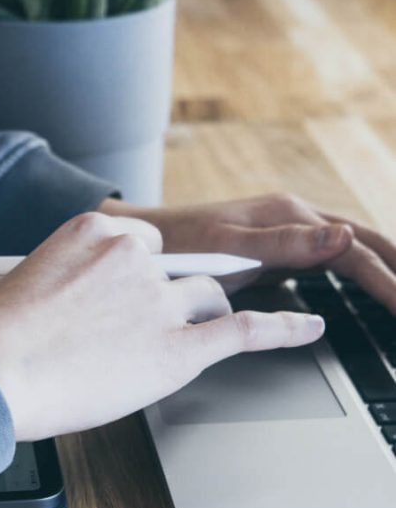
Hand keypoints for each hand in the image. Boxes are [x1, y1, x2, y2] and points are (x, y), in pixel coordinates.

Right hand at [0, 212, 323, 440]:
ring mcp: (159, 301)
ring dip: (200, 315)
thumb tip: (83, 292)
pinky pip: (244, 329)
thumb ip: (72, 273)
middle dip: (174, 293)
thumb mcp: (30, 276)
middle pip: (181, 270)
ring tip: (184, 336)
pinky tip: (306, 326)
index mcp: (98, 231)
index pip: (148, 244)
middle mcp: (136, 258)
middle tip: (158, 317)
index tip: (137, 292)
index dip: (145, 274)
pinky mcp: (176, 348)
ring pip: (205, 298)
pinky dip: (283, 327)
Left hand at [99, 193, 395, 312]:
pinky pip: (332, 263)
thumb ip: (285, 243)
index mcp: (291, 215)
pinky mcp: (279, 251)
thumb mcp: (228, 244)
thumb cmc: (175, 244)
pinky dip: (360, 277)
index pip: (360, 251)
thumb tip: (345, 239)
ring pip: (354, 251)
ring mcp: (289, 233)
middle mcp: (297, 218)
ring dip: (388, 270)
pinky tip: (370, 292)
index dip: (392, 282)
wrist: (137, 241)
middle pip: (368, 243)